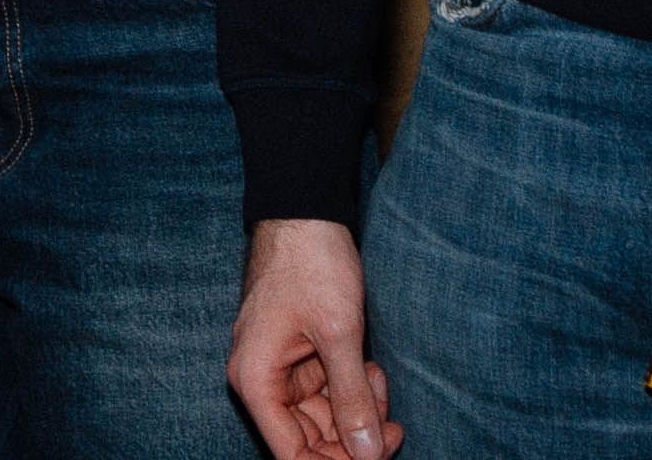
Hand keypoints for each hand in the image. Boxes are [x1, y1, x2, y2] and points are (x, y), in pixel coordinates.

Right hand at [233, 218, 397, 459]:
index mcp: (257, 380)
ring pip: (324, 420)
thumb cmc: (311, 265)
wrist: (306, 215)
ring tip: (379, 377)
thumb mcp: (339, 333)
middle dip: (355, 438)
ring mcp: (281, 371)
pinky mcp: (299, 360)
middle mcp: (262, 382)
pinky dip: (355, 390)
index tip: (373, 457)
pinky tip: (372, 369)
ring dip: (359, 411)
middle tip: (394, 425)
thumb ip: (352, 398)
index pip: (292, 455)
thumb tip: (366, 455)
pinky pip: (328, 395)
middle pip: (309, 442)